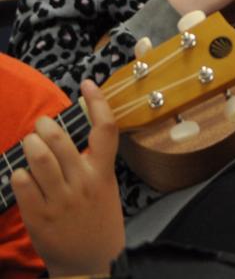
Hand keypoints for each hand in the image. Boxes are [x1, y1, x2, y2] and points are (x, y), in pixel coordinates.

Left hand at [11, 80, 124, 276]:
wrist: (94, 264)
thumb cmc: (99, 222)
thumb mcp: (106, 189)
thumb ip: (92, 165)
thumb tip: (71, 137)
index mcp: (103, 174)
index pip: (106, 130)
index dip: (97, 102)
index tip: (88, 83)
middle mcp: (83, 183)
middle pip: (61, 140)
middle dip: (45, 127)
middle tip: (41, 125)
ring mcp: (60, 199)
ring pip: (39, 158)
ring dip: (30, 145)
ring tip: (29, 143)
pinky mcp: (39, 215)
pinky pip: (22, 183)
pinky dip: (18, 174)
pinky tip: (21, 175)